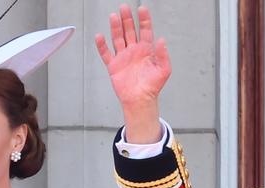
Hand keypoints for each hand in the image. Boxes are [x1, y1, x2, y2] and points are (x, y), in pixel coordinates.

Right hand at [96, 4, 170, 142]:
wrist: (140, 100)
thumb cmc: (152, 87)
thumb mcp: (164, 70)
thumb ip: (163, 55)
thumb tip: (162, 40)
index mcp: (146, 51)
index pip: (145, 31)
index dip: (144, 20)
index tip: (142, 9)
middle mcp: (134, 51)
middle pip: (130, 31)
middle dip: (127, 19)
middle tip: (124, 8)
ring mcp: (123, 58)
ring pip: (118, 38)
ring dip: (116, 28)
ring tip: (114, 17)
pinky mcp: (114, 66)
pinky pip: (106, 53)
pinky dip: (102, 45)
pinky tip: (100, 37)